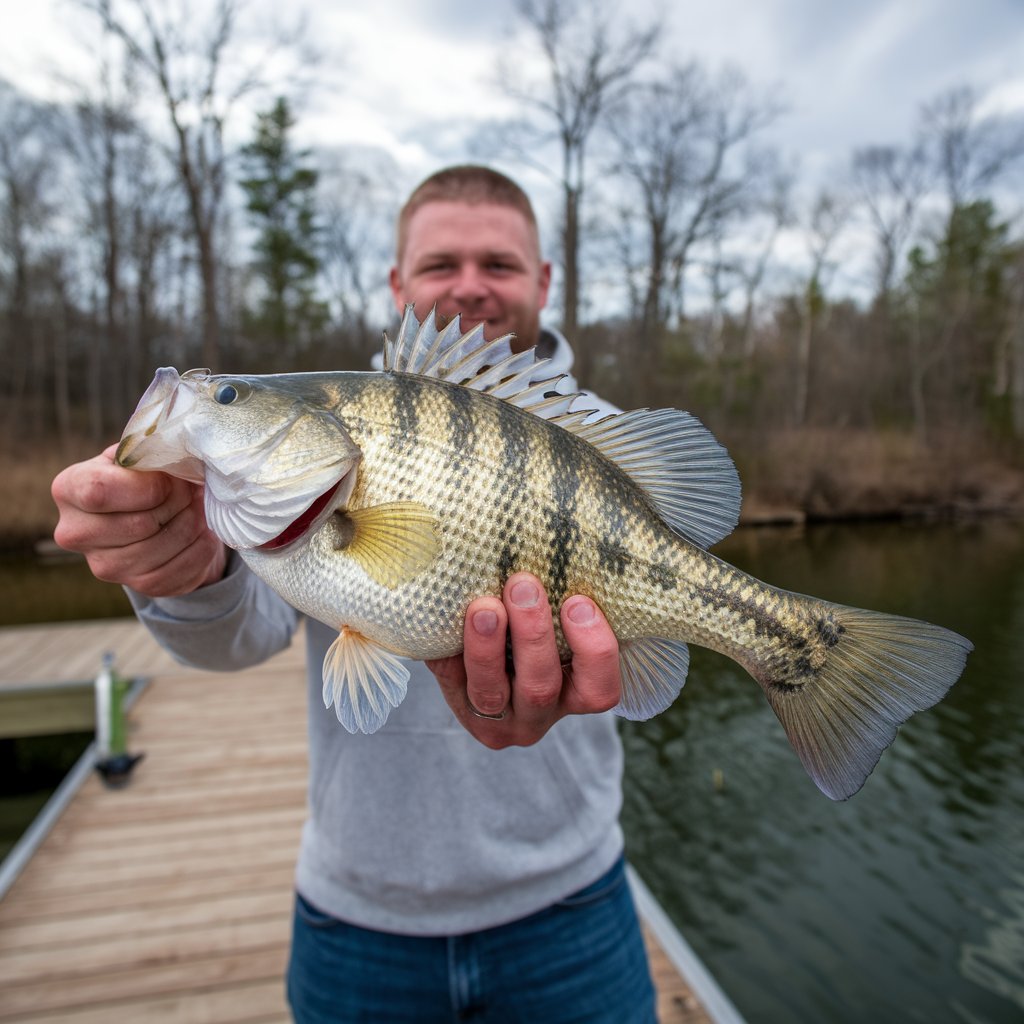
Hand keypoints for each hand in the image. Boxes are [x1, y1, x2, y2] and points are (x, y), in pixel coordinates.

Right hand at [52, 444, 226, 596]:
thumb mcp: (141, 455)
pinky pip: (176, 571)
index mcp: (69, 489)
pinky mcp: (136, 585)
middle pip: (139, 524)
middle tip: (193, 490)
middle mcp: (75, 533)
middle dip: (178, 503)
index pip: (100, 493)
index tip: (171, 479)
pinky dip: (199, 549)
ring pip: (159, 548)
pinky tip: (204, 533)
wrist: (157, 515)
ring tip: (200, 507)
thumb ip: (150, 452)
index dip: (148, 486)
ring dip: (192, 525)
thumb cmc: (146, 477)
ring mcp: (103, 565)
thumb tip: (179, 451)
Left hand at [427, 572, 620, 746]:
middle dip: (532, 634)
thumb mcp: (563, 626)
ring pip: (490, 691)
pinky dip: (447, 644)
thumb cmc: (538, 633)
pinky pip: (448, 676)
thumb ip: (568, 600)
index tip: (578, 601)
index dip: (594, 649)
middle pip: (540, 688)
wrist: (483, 662)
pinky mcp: (454, 702)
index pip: (599, 691)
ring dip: (487, 646)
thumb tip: (568, 535)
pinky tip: (445, 614)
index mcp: (574, 696)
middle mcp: (536, 715)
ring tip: (483, 606)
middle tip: (523, 584)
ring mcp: (493, 717)